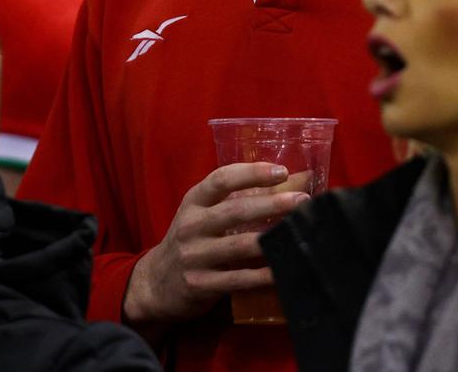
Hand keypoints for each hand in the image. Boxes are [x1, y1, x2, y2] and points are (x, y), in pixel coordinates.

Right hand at [122, 163, 308, 326]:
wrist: (156, 283)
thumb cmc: (193, 240)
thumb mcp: (204, 213)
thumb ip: (239, 198)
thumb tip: (297, 179)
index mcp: (193, 202)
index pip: (221, 179)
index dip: (252, 173)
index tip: (282, 171)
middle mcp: (191, 226)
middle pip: (235, 210)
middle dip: (271, 204)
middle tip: (301, 201)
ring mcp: (194, 256)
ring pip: (238, 245)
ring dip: (271, 239)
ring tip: (297, 233)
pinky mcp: (199, 284)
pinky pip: (236, 279)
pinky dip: (261, 275)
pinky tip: (281, 269)